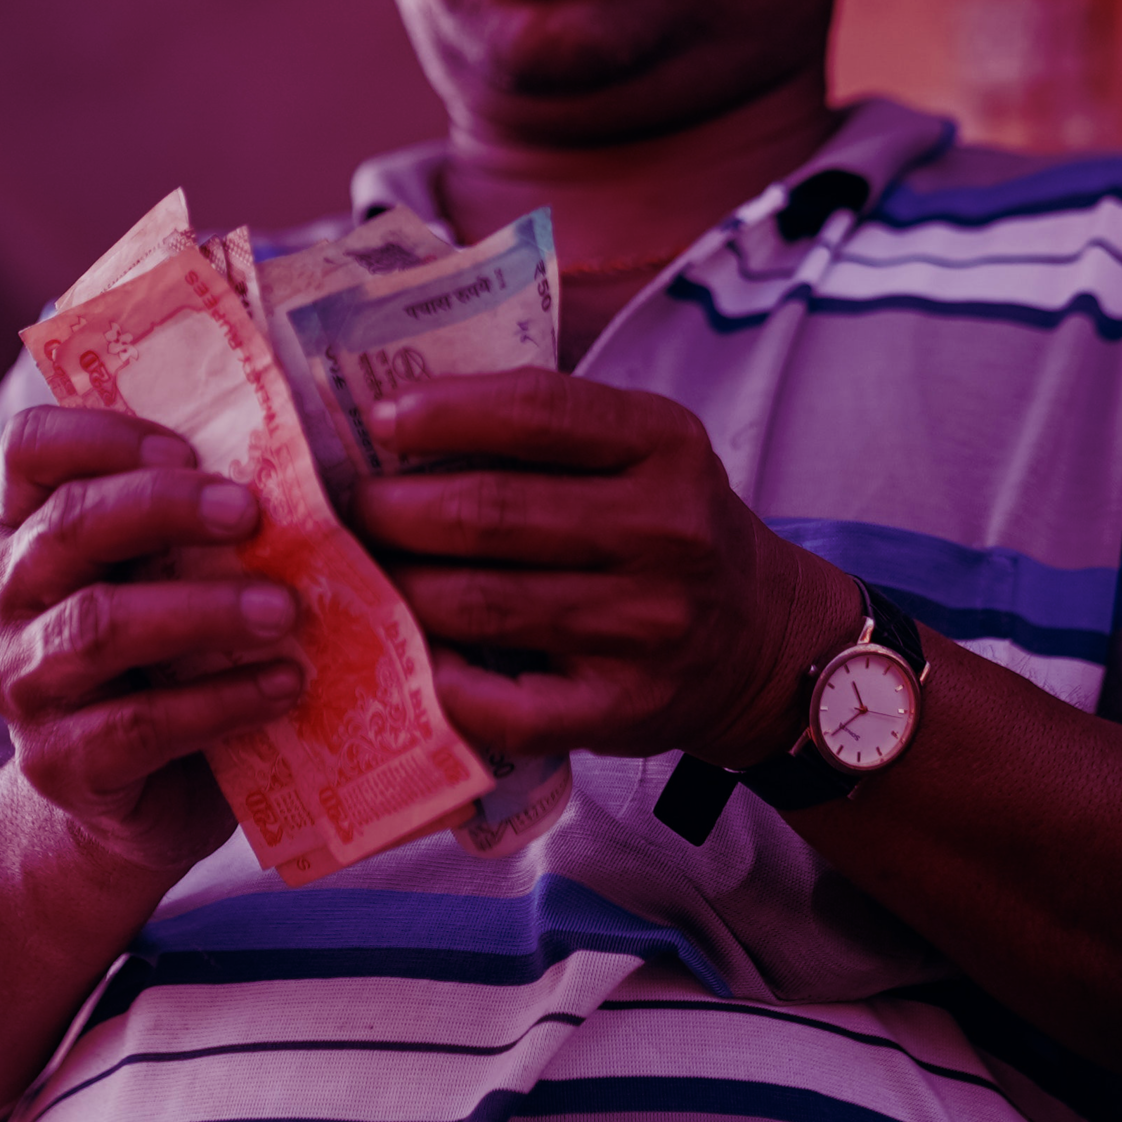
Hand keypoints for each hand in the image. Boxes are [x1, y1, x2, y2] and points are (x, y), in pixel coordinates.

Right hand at [0, 406, 302, 870]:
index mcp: (29, 532)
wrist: (142, 805)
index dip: (102, 433)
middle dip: (164, 508)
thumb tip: (303, 458)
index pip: (30, 449)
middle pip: (68, 527)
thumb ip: (200, 526)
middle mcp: (9, 599)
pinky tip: (284, 685)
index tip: (190, 448)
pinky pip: (139, 725)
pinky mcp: (60, 764)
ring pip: (98, 626)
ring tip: (284, 609)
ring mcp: (24, 685)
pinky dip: (221, 701)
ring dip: (202, 610)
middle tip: (253, 513)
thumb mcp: (173, 582)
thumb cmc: (173, 665)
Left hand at [349, 370, 853, 764]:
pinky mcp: (622, 709)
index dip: (444, 412)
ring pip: (479, 604)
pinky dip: (442, 681)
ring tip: (369, 575)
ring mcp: (646, 628)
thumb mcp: (646, 452)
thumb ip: (553, 429)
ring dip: (402, 589)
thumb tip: (400, 413)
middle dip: (395, 511)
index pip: (538, 412)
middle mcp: (664, 533)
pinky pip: (504, 703)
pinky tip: (414, 658)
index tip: (380, 420)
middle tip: (354, 511)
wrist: (766, 643)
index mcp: (665, 447)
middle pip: (488, 514)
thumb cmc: (669, 530)